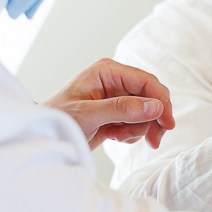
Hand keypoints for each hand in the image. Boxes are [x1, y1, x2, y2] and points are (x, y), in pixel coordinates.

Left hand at [43, 58, 175, 150]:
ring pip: (146, 112)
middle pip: (151, 96)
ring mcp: (116, 97)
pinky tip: (114, 136)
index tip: (167, 123)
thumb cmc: (56, 120)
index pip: (146, 81)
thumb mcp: (87, 115)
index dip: (161, 101)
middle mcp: (114, 81)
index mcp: (107, 71)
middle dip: (152, 118)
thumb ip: (121, 109)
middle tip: (153, 139)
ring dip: (138, 128)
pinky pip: (137, 122)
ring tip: (118, 137)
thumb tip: (155, 106)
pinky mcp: (116, 112)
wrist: (43, 137)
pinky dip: (131, 133)